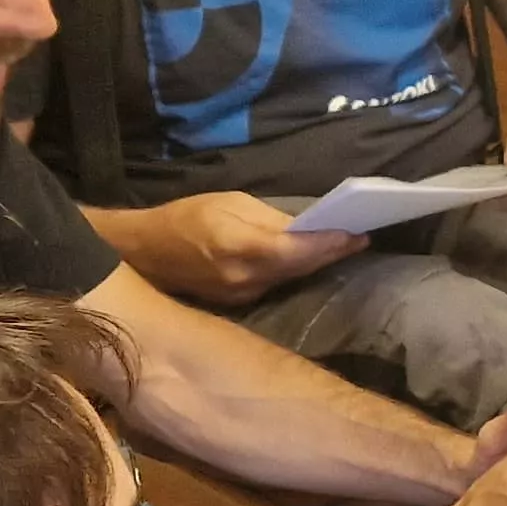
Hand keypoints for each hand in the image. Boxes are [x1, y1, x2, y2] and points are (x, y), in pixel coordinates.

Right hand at [136, 190, 364, 308]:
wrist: (144, 252)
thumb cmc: (185, 217)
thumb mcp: (229, 203)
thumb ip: (269, 219)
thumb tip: (305, 227)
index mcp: (239, 246)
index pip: (295, 249)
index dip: (328, 244)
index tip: (357, 234)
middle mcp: (244, 277)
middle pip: (300, 267)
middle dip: (333, 253)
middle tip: (362, 238)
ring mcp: (241, 294)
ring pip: (291, 277)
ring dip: (318, 263)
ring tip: (345, 246)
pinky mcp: (239, 302)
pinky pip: (277, 284)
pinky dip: (296, 270)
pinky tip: (312, 259)